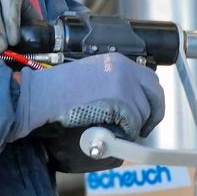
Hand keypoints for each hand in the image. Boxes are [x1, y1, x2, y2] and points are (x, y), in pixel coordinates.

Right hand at [11, 52, 164, 141]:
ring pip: (144, 111)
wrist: (41, 95)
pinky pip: (133, 122)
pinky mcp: (120, 101)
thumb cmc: (58, 91)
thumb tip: (131, 101)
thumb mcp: (92, 77)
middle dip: (153, 113)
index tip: (147, 111)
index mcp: (118, 61)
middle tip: (143, 128)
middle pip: (155, 93)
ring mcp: (123, 84)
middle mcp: (125, 69)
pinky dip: (127, 133)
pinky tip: (113, 134)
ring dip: (134, 126)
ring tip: (118, 132)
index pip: (149, 78)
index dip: (151, 98)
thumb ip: (113, 84)